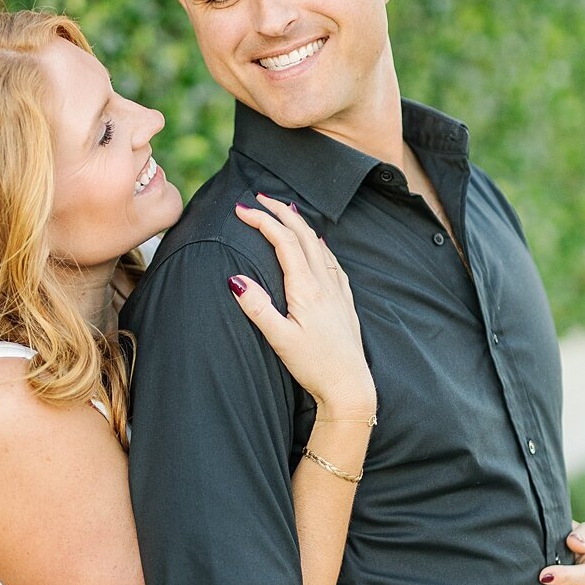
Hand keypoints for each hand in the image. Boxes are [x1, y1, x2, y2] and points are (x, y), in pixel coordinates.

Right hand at [228, 196, 374, 416]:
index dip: (262, 220)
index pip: (282, 241)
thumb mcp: (279, 340)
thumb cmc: (314, 366)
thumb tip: (235, 279)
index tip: (240, 209)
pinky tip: (318, 245)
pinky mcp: (344, 301)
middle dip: (280, 212)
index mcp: (306, 288)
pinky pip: (332, 261)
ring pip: (318, 244)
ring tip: (284, 212)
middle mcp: (324, 283)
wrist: (350, 386)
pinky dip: (319, 244)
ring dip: (299, 224)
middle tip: (259, 198)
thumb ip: (257, 308)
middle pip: (302, 234)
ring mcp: (337, 291)